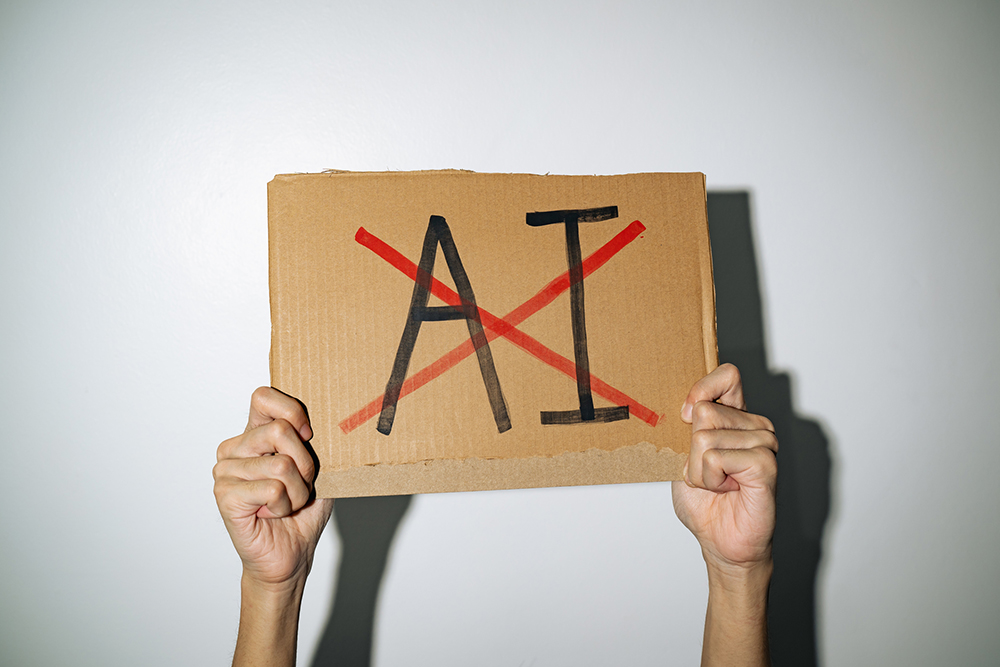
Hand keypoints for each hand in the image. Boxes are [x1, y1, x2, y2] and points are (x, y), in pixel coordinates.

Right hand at [213, 387, 333, 590]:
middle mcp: (235, 449)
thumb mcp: (319, 468)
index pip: (263, 397)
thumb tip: (327, 416)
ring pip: (281, 464)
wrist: (291, 554)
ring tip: (286, 504)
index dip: (292, 411)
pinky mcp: (225, 496)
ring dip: (297, 491)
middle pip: (280, 430)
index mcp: (255, 434)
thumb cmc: (303, 511)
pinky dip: (284, 505)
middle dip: (306, 463)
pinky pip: (272, 489)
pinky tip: (273, 514)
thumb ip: (313, 440)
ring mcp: (225, 471)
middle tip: (301, 485)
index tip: (309, 435)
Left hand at [672, 364, 777, 572]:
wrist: (720, 541)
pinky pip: (717, 457)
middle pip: (703, 412)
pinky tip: (727, 490)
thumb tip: (687, 407)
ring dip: (699, 470)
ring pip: (705, 437)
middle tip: (707, 474)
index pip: (727, 376)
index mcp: (735, 418)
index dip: (701, 389)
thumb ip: (685, 428)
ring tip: (718, 485)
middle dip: (690, 451)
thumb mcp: (682, 457)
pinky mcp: (766, 463)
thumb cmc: (704, 502)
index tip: (684, 415)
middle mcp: (754, 425)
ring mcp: (764, 443)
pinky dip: (710, 478)